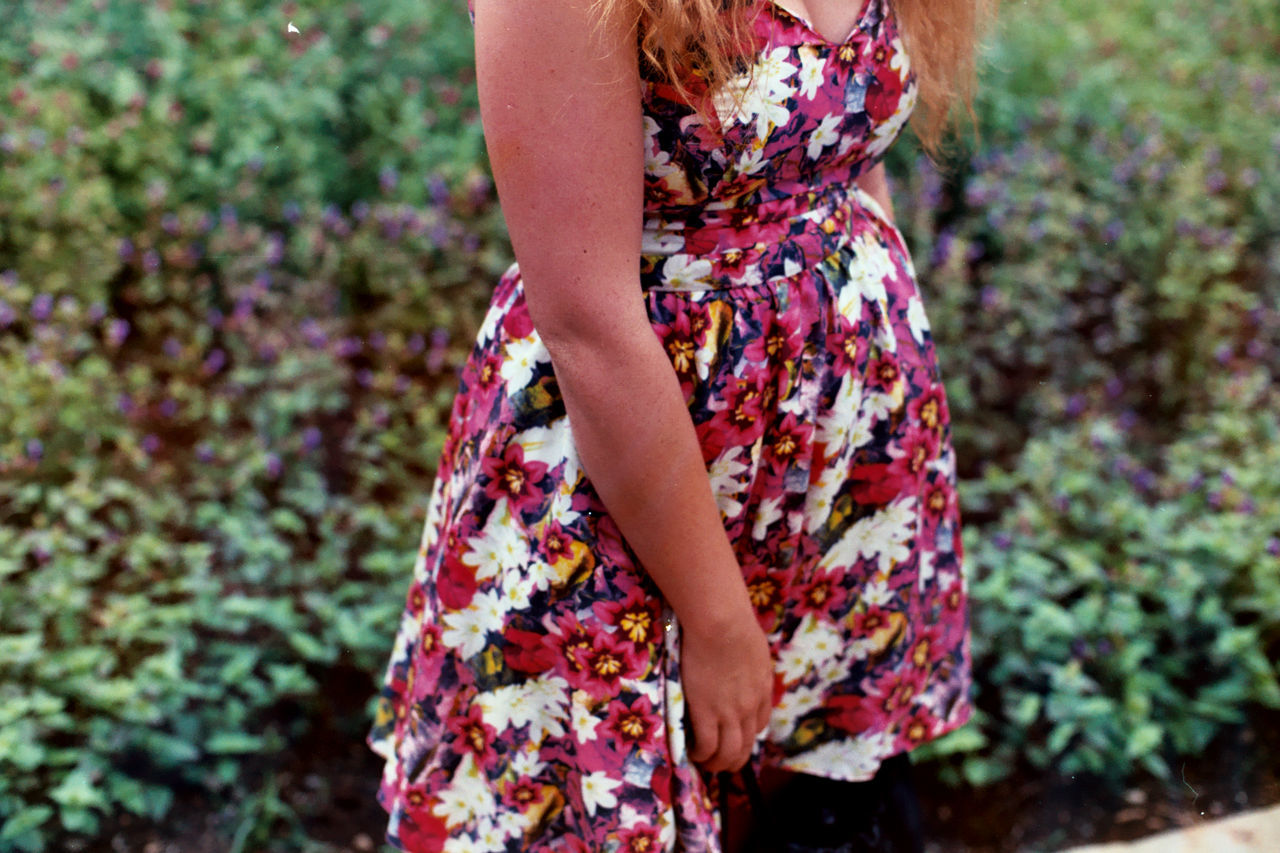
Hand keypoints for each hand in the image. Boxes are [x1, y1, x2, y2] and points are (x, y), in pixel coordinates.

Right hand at [679, 612, 773, 772]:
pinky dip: (700, 754)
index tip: (735, 738)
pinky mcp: (707, 712)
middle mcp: (750, 706)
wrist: (721, 624)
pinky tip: (691, 753)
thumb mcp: (752, 645)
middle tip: (719, 763)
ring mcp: (730, 712)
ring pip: (728, 752)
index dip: (747, 736)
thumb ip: (748, 660)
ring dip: (717, 763)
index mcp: (762, 689)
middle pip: (746, 745)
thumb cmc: (733, 622)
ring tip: (704, 764)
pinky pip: (706, 745)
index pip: (759, 724)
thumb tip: (740, 658)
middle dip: (733, 759)